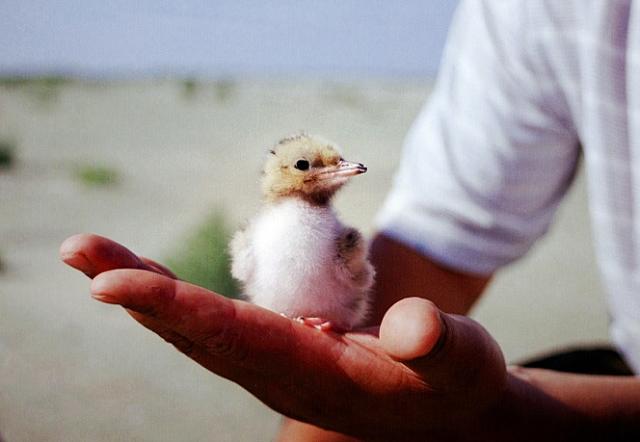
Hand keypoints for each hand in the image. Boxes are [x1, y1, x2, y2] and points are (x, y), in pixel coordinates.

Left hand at [59, 234, 518, 439]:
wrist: (442, 409)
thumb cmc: (451, 380)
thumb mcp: (460, 360)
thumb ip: (437, 343)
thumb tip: (415, 324)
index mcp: (316, 376)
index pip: (235, 338)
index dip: (176, 309)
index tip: (111, 286)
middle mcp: (277, 374)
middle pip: (191, 332)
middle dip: (134, 291)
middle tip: (78, 250)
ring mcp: (268, 364)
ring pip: (191, 329)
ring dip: (140, 292)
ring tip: (90, 254)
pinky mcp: (270, 350)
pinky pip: (208, 324)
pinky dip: (169, 298)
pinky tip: (145, 280)